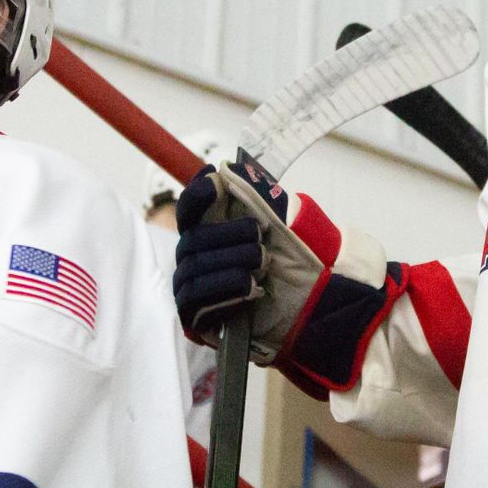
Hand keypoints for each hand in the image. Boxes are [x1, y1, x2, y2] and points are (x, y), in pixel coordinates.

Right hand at [172, 156, 295, 336]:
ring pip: (195, 269)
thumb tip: (224, 171)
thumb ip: (255, 198)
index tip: (216, 185)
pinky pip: (197, 301)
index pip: (189, 209)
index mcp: (207, 232)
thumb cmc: (283, 264)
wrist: (299, 308)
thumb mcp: (277, 227)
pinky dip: (226, 291)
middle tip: (260, 238)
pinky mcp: (193, 316)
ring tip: (262, 263)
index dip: (197, 196)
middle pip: (193, 239)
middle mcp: (191, 257)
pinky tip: (250, 287)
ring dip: (232, 263)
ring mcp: (188, 287)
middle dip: (229, 235)